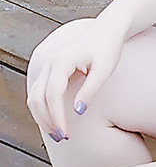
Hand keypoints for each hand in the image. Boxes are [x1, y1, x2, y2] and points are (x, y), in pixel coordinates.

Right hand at [26, 17, 126, 141]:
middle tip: (61, 137)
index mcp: (62, 61)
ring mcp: (48, 64)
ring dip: (42, 115)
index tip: (65, 133)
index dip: (57, 116)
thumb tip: (78, 112)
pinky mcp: (51, 67)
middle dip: (47, 120)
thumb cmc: (108, 47)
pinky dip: (43, 106)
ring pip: (34, 95)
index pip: (52, 94)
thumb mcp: (104, 69)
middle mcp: (50, 62)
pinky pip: (39, 90)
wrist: (108, 29)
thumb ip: (91, 90)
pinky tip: (55, 118)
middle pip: (37, 97)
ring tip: (58, 132)